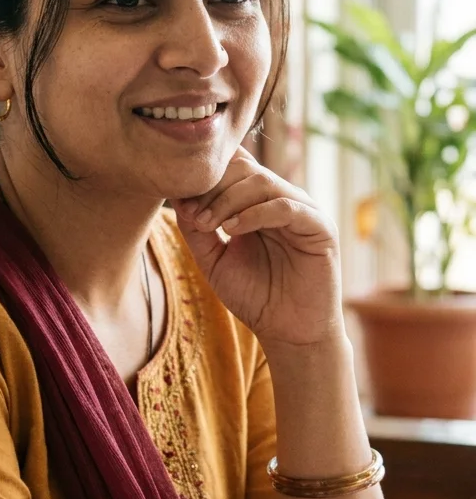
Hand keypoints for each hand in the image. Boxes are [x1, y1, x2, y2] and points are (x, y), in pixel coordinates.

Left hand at [172, 147, 342, 349]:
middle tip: (192, 214)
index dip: (205, 177)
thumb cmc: (254, 295)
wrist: (287, 331)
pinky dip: (255, 213)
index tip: (180, 203)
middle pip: (244, 168)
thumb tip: (176, 196)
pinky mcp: (320, 227)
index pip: (232, 167)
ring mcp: (303, 210)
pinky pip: (286, 206)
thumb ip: (196, 229)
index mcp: (257, 202)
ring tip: (208, 224)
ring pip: (263, 181)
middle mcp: (280, 199)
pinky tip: (232, 230)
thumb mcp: (213, 259)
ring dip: (228, 200)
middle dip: (213, 187)